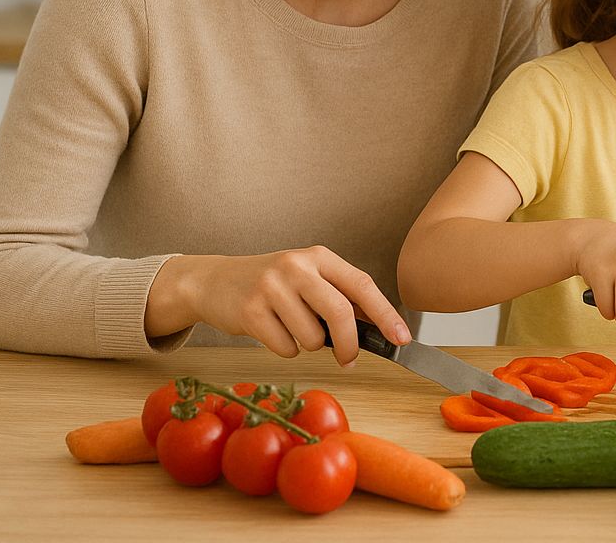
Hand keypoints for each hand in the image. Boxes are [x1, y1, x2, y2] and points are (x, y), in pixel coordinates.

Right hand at [147, 247, 409, 365]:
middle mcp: (297, 266)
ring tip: (291, 328)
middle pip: (340, 312)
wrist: (214, 281)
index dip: (386, 314)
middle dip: (350, 344)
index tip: (402, 338)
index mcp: (319, 257)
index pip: (362, 285)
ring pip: (311, 337)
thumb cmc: (272, 285)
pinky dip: (284, 349)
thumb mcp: (308, 278)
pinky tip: (271, 331)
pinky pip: (285, 348)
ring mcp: (271, 287)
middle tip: (349, 359)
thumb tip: (379, 329)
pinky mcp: (249, 310)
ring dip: (308, 345)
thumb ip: (339, 297)